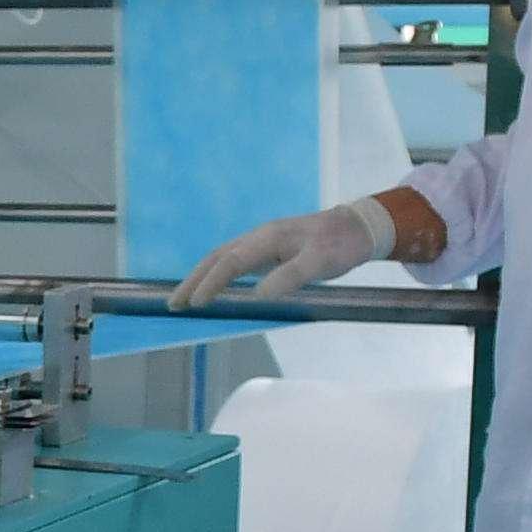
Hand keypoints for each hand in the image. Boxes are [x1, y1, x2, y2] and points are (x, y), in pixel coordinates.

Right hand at [171, 194, 397, 310]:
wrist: (359, 226)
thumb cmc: (341, 245)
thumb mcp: (321, 262)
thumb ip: (291, 277)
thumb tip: (258, 296)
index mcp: (268, 238)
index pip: (230, 261)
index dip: (210, 283)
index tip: (195, 304)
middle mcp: (259, 238)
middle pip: (216, 258)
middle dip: (192, 281)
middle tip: (172, 304)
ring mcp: (262, 243)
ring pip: (222, 258)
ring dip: (200, 278)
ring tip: (183, 299)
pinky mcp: (268, 250)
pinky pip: (232, 262)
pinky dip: (215, 274)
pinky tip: (211, 287)